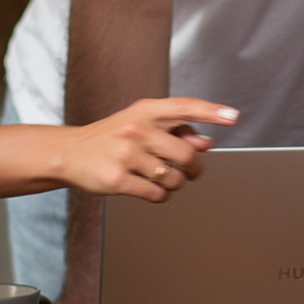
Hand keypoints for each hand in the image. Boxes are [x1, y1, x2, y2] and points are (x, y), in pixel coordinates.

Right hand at [58, 98, 237, 201]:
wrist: (70, 153)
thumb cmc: (112, 137)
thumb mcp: (141, 124)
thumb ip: (175, 130)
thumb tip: (206, 143)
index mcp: (145, 111)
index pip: (185, 107)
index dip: (211, 111)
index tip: (233, 116)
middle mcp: (137, 129)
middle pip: (187, 155)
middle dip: (194, 169)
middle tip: (190, 172)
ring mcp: (126, 155)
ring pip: (174, 179)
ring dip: (173, 184)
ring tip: (158, 177)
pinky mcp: (118, 179)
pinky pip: (157, 194)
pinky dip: (159, 195)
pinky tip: (148, 187)